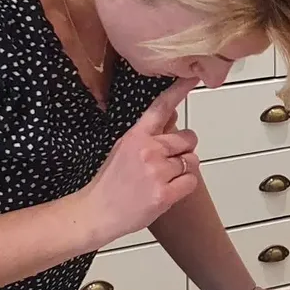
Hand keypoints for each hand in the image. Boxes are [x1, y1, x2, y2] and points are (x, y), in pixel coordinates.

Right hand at [78, 78, 199, 245]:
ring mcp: (156, 172)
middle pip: (188, 139)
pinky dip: (184, 186)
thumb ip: (150, 132)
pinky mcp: (164, 194)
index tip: (193, 76)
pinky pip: (191, 181)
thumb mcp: (124, 148)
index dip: (178, 90)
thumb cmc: (111, 181)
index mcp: (136, 136)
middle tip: (167, 163)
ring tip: (162, 180)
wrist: (96, 213)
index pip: (161, 108)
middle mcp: (148, 150)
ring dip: (183, 169)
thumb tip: (173, 113)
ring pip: (192, 161)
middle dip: (183, 149)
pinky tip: (167, 191)